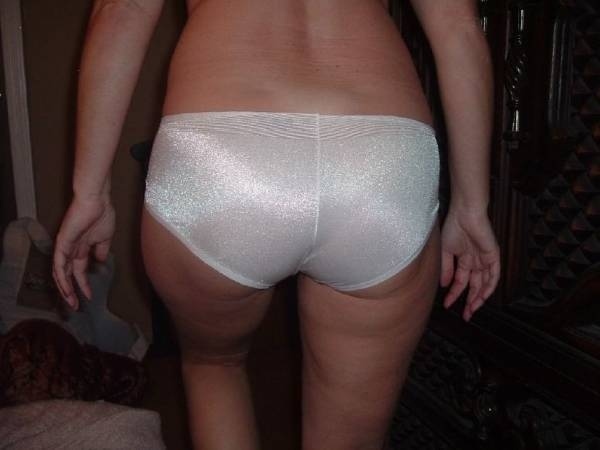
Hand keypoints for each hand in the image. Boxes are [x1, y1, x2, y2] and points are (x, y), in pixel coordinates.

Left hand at [52, 195, 114, 309]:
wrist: (97, 200)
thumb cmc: (102, 214)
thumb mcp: (105, 237)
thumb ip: (101, 250)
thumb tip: (100, 261)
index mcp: (82, 248)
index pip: (79, 271)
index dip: (84, 284)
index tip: (90, 297)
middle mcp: (71, 249)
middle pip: (67, 275)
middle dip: (71, 291)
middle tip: (75, 306)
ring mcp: (65, 246)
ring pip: (60, 273)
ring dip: (65, 288)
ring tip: (71, 301)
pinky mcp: (62, 243)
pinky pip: (58, 264)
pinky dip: (61, 277)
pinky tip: (66, 287)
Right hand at [440, 206, 499, 320]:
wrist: (465, 214)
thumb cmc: (453, 228)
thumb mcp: (445, 251)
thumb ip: (446, 269)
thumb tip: (444, 285)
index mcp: (464, 259)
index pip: (460, 281)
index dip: (454, 294)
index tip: (447, 305)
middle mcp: (475, 262)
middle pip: (474, 286)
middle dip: (468, 301)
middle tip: (464, 315)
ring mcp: (485, 260)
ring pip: (484, 284)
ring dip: (478, 298)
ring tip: (471, 310)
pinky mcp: (493, 256)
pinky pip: (494, 275)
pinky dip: (489, 287)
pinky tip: (482, 297)